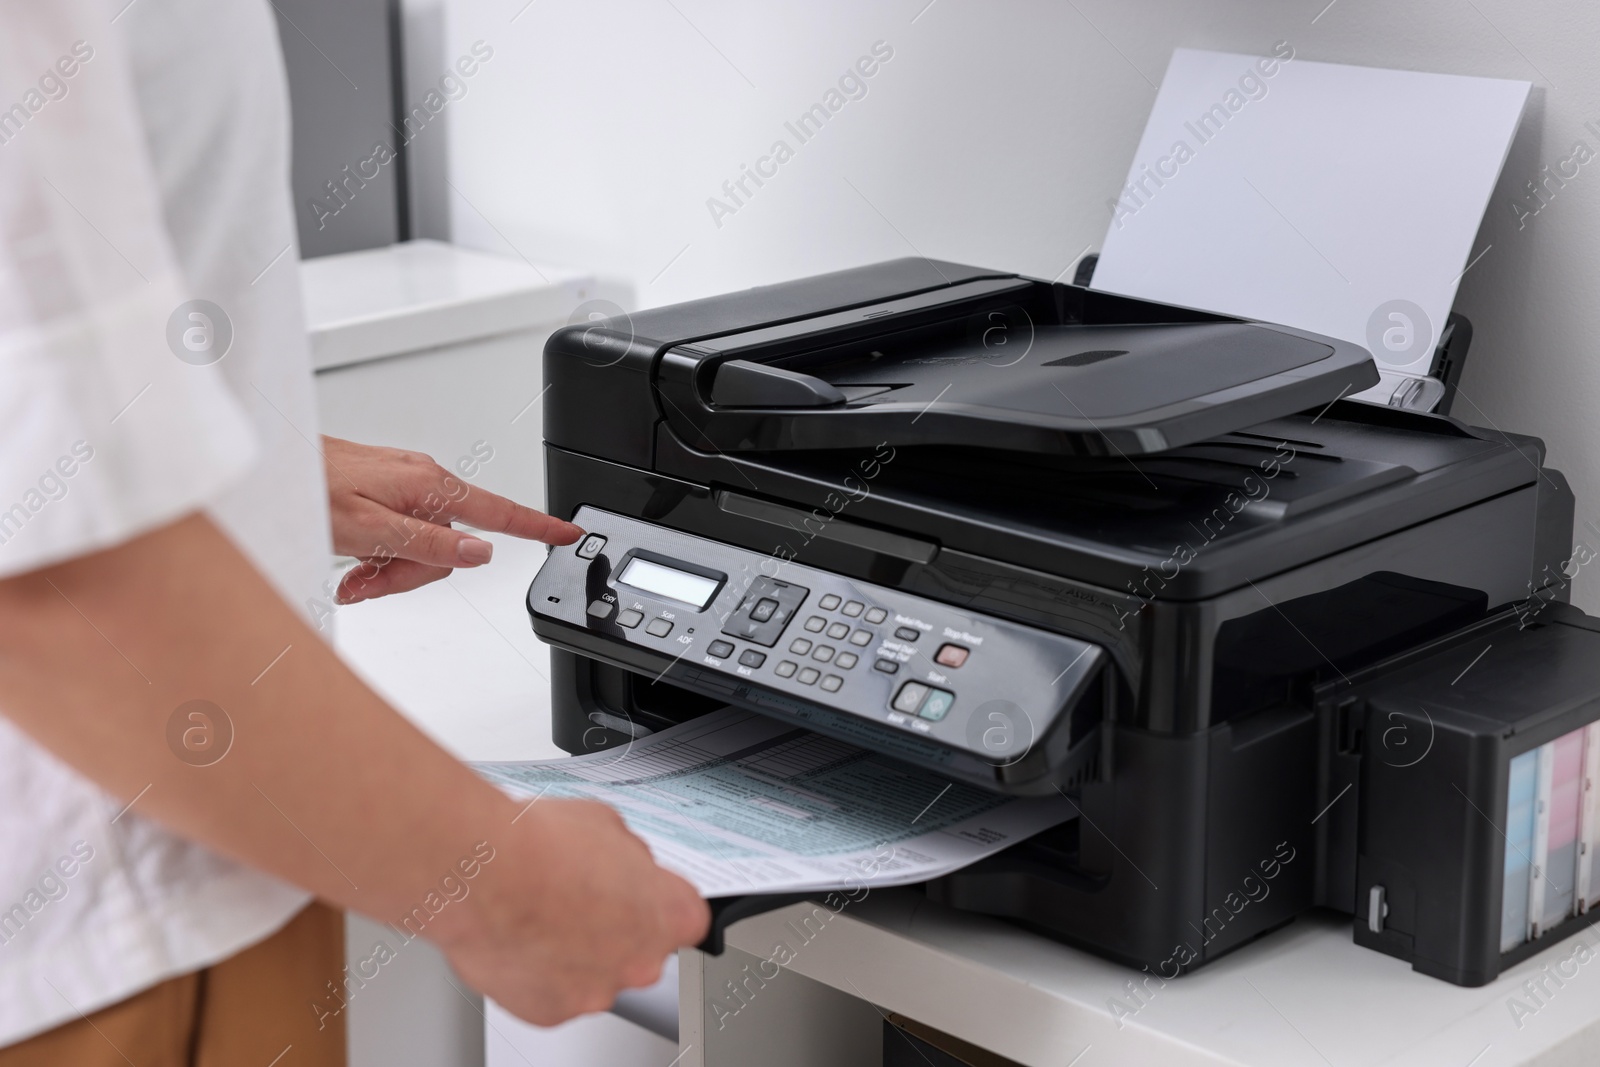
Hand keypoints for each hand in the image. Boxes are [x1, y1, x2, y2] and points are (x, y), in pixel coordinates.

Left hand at [322, 436, 582, 603]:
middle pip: (451, 542)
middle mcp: (422, 479)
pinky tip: (350, 564)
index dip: (538, 526)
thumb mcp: (370, 531)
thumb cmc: (305, 491)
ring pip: (423, 540)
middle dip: (414, 573)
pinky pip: (401, 529)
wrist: (264, 466)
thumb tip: (482, 552)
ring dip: (390, 568)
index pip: (499, 512)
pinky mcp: (382, 487)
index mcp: (429, 486)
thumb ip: (430, 543)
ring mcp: (402, 482)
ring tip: (351, 579)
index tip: (569, 533)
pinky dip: (380, 553)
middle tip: (369, 586)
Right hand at [436, 799, 710, 1024]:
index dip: (659, 902)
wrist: (485, 875)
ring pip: (596, 974)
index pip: (686, 917)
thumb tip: (623, 860)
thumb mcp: (606, 823)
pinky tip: (523, 938)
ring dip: (578, 952)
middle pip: (641, 950)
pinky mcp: (552, 1012)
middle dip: (616, 927)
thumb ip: (629, 854)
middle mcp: (640, 962)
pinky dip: (541, 973)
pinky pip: (555, 993)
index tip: (641, 895)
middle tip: (580, 899)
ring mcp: (596, 991)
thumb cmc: (541, 847)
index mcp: (668, 914)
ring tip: (542, 914)